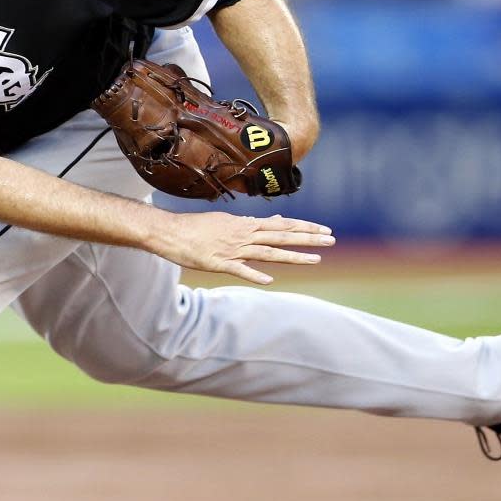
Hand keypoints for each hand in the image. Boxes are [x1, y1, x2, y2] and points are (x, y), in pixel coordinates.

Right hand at [146, 211, 333, 284]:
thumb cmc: (196, 227)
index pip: (281, 225)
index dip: (304, 227)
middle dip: (308, 238)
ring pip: (268, 252)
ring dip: (293, 256)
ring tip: (316, 259)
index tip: (324, 229)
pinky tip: (270, 280)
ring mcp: (232, 249)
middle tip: (331, 239)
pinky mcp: (218, 263)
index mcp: (245, 225)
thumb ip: (249, 224)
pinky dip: (254, 274)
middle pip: (281, 236)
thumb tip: (269, 223)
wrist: (169, 231)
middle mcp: (243, 235)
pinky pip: (239, 270)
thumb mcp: (226, 221)